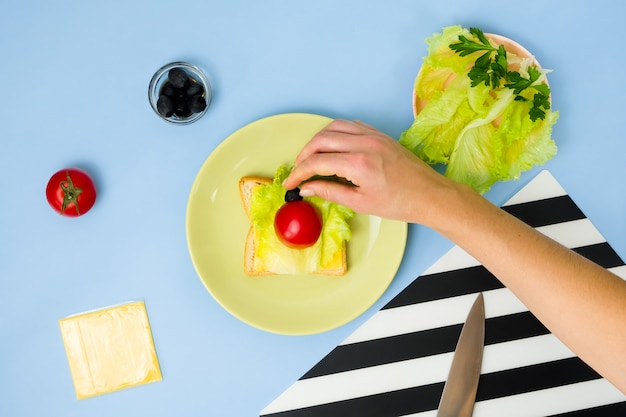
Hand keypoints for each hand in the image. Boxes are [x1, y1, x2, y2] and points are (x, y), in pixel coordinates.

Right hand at [283, 119, 456, 224]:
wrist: (429, 195)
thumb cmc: (400, 203)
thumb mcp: (360, 203)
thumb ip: (330, 192)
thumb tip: (307, 188)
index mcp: (358, 163)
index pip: (317, 162)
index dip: (298, 173)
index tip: (291, 183)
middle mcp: (364, 143)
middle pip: (320, 140)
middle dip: (304, 155)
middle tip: (298, 170)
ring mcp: (373, 135)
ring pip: (334, 127)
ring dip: (317, 140)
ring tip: (311, 157)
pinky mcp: (380, 134)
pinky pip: (351, 125)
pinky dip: (336, 132)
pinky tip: (333, 146)